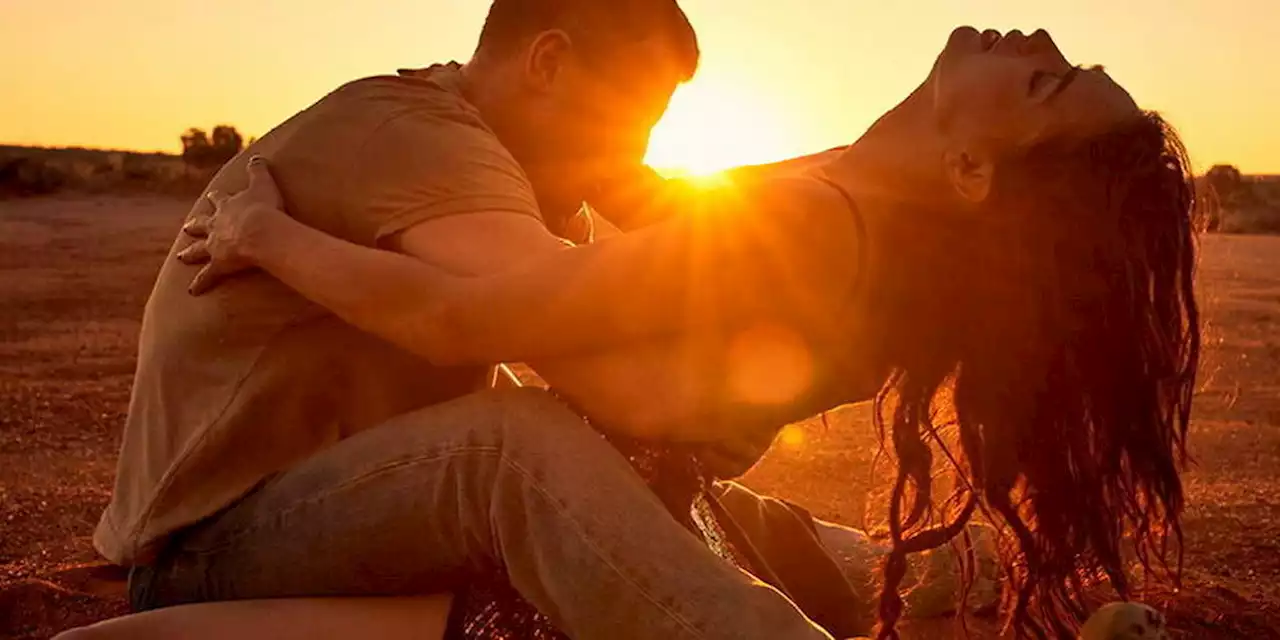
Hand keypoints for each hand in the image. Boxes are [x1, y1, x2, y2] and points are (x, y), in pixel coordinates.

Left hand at [178, 156, 284, 294]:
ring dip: (190, 253)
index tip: (213, 197)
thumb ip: (259, 170)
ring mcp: (215, 246)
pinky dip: (200, 283)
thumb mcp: (264, 184)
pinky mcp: (219, 264)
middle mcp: (216, 225)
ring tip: (180, 257)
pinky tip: (192, 291)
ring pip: (198, 250)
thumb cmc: (265, 208)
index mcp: (227, 207)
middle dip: (195, 225)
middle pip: (202, 224)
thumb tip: (257, 157)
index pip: (220, 200)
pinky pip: (207, 276)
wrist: (261, 230)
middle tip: (187, 226)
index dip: (217, 199)